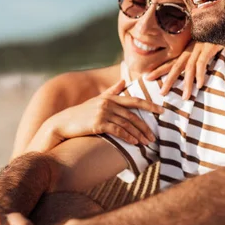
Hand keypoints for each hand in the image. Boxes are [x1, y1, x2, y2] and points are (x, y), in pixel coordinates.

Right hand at [45, 79, 162, 146]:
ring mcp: (103, 113)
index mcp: (110, 97)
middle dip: (145, 127)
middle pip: (133, 115)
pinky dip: (128, 137)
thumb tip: (123, 81)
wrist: (62, 123)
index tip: (162, 111)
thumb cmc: (81, 113)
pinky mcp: (98, 123)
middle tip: (154, 136)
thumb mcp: (97, 100)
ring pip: (127, 124)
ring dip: (138, 135)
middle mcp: (108, 103)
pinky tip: (134, 143)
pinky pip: (118, 130)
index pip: (134, 100)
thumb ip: (111, 91)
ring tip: (147, 143)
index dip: (150, 106)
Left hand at [146, 41, 222, 99]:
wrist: (223, 24)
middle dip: (168, 80)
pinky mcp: (208, 48)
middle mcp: (190, 50)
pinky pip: (202, 63)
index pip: (171, 62)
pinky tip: (200, 84)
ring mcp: (198, 49)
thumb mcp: (201, 47)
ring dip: (187, 84)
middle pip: (175, 66)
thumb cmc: (212, 37)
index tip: (147, 77)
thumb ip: (196, 57)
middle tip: (161, 93)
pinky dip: (200, 74)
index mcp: (186, 51)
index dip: (159, 70)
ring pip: (189, 68)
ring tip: (185, 97)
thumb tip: (192, 72)